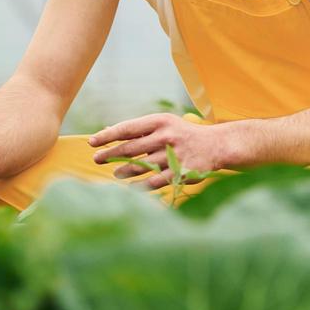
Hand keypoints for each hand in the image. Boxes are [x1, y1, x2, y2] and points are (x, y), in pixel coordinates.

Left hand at [87, 112, 237, 191]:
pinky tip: (132, 187)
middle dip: (110, 155)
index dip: (107, 136)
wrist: (217, 145)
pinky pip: (155, 182)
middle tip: (97, 159)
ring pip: (141, 166)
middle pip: (131, 148)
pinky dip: (140, 186)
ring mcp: (174, 155)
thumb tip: (107, 130)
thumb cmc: (184, 134)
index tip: (92, 142)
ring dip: (124, 171)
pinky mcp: (181, 172)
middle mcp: (166, 136)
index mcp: (160, 122)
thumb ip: (138, 129)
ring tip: (116, 173)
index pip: (127, 128)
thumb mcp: (164, 124)